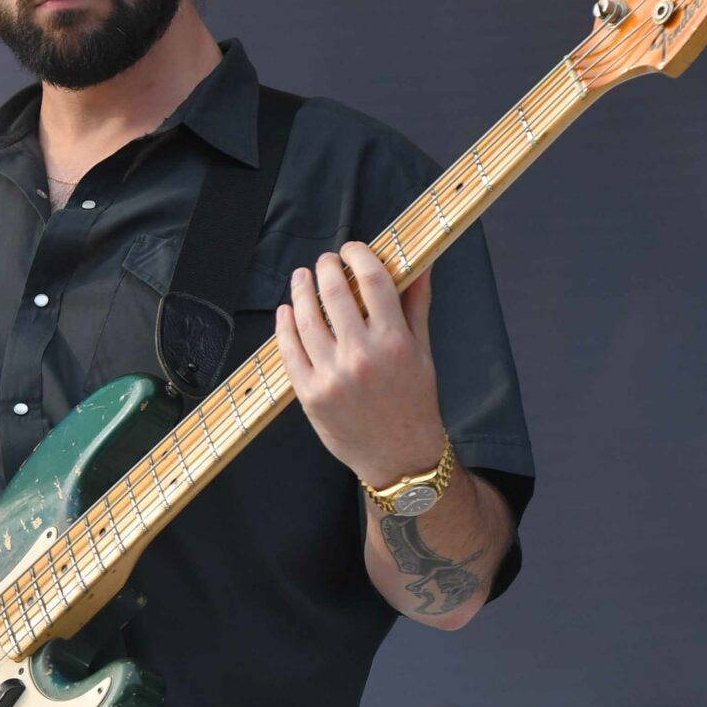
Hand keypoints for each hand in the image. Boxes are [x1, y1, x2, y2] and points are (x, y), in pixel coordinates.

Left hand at [273, 242, 447, 486]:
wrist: (400, 456)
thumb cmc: (414, 403)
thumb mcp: (422, 352)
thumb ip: (416, 305)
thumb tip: (421, 265)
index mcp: (395, 342)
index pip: (374, 281)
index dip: (359, 255)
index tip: (352, 249)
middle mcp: (362, 357)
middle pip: (335, 294)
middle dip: (326, 268)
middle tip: (324, 262)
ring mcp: (332, 376)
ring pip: (307, 318)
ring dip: (301, 291)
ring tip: (301, 278)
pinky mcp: (310, 394)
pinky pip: (289, 350)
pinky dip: (284, 325)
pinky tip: (287, 311)